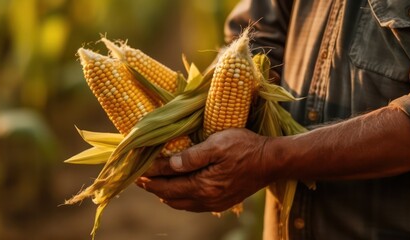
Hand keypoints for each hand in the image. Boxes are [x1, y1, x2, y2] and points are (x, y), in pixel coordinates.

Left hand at [136, 128, 271, 211]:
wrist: (272, 161)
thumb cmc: (245, 146)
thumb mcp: (218, 144)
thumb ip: (192, 156)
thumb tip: (169, 163)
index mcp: (204, 185)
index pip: (168, 183)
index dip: (151, 176)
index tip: (137, 169)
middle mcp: (207, 199)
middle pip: (171, 197)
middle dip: (153, 187)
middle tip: (138, 178)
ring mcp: (215, 203)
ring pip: (181, 204)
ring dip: (165, 194)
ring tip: (153, 184)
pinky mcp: (222, 202)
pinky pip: (193, 205)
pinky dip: (180, 198)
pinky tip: (176, 191)